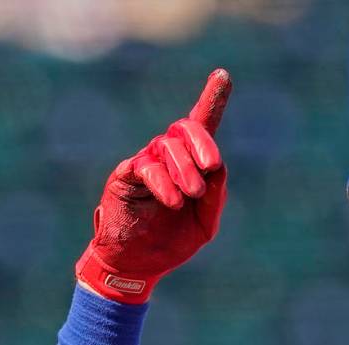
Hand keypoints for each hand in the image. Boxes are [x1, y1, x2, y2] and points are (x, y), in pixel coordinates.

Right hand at [75, 69, 231, 303]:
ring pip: (168, 146)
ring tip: (190, 195)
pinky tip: (172, 200)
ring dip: (185, 169)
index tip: (223, 74)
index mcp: (190, 164)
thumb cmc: (172, 241)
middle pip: (185, 128)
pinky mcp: (125, 176)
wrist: (138, 264)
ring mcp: (145, 163)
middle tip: (212, 168)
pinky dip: (163, 182)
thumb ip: (215, 197)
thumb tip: (218, 169)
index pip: (201, 125)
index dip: (212, 99)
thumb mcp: (205, 223)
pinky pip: (146, 167)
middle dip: (203, 143)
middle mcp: (166, 156)